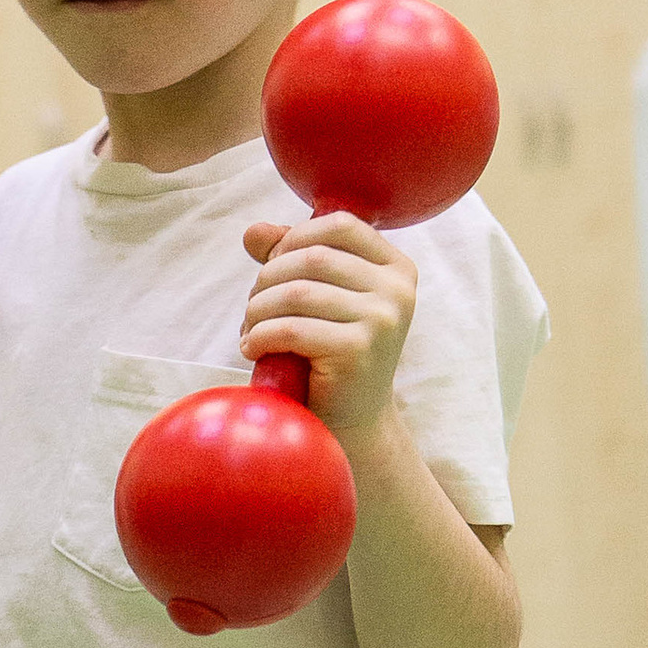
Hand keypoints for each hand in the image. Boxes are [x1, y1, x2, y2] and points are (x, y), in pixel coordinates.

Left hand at [238, 211, 416, 441]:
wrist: (351, 422)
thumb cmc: (330, 354)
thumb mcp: (317, 298)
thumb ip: (290, 258)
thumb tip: (252, 231)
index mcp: (396, 268)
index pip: (339, 225)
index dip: (294, 238)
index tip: (273, 270)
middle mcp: (397, 290)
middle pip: (312, 257)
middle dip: (267, 279)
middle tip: (253, 310)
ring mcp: (382, 320)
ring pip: (296, 292)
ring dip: (258, 310)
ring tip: (250, 331)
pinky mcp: (358, 351)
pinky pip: (291, 329)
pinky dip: (259, 337)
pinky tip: (253, 350)